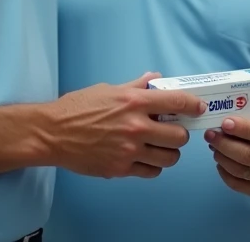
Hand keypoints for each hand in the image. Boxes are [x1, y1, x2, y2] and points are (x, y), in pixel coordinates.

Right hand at [45, 72, 205, 179]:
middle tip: (172, 130)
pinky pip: (152, 172)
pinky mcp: (121, 169)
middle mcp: (136, 126)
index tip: (197, 108)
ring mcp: (129, 150)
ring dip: (169, 152)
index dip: (192, 105)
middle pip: (179, 135)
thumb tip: (154, 78)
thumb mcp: (108, 89)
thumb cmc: (77, 108)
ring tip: (160, 146)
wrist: (52, 133)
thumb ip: (135, 86)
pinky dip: (153, 166)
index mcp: (134, 102)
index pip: (176, 102)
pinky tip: (146, 158)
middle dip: (179, 132)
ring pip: (170, 157)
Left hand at [205, 113, 249, 196]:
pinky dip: (224, 173)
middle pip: (248, 156)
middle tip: (210, 134)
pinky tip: (220, 161)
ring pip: (240, 171)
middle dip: (224, 144)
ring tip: (213, 146)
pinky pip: (238, 185)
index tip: (224, 123)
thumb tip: (224, 114)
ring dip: (221, 157)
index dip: (243, 129)